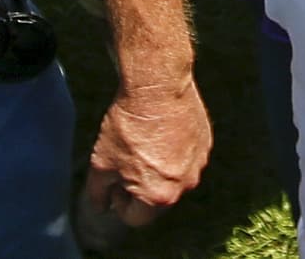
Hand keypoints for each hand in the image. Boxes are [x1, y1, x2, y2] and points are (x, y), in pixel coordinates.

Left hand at [83, 76, 212, 228]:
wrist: (157, 86)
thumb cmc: (127, 127)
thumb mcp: (100, 163)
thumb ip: (98, 194)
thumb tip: (101, 208)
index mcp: (159, 197)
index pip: (135, 218)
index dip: (118, 200)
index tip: (114, 177)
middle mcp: (184, 186)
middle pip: (157, 199)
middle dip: (141, 185)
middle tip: (127, 157)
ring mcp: (198, 164)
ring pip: (173, 177)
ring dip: (159, 167)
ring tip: (144, 140)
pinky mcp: (205, 143)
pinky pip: (186, 156)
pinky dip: (173, 149)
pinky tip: (160, 129)